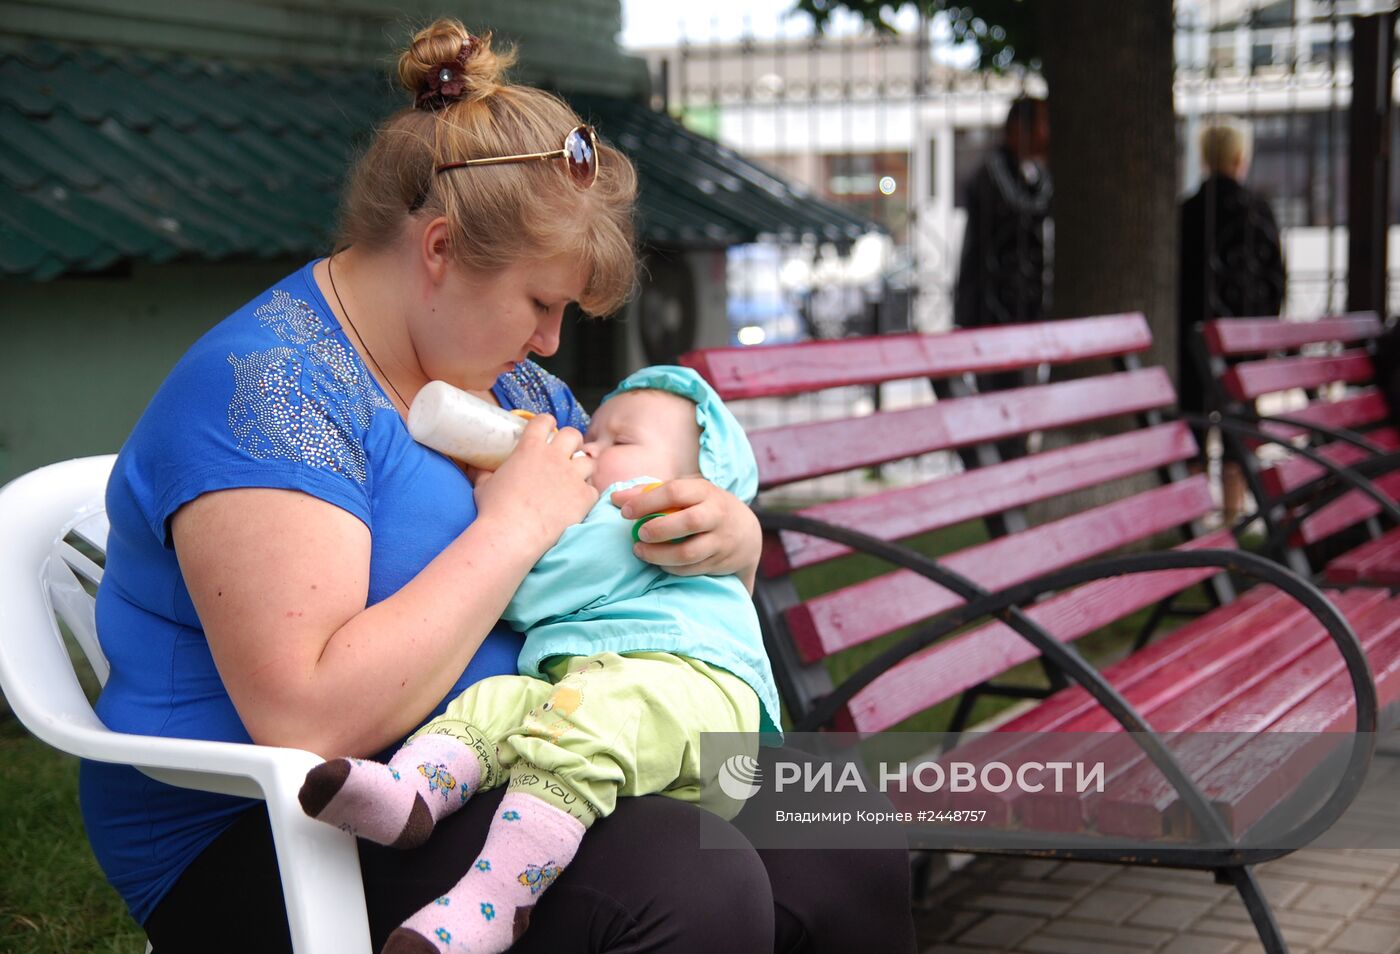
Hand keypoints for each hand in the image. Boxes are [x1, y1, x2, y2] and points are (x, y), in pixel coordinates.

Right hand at [475, 414, 596, 553]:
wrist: (512, 534)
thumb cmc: (494, 510)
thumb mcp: (484, 485)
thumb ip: (486, 473)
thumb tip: (478, 469)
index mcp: (530, 448)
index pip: (544, 421)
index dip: (547, 423)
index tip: (548, 428)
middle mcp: (554, 457)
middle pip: (573, 435)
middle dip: (573, 441)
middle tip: (569, 452)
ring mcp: (572, 476)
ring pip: (589, 460)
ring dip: (583, 467)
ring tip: (577, 477)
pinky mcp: (584, 497)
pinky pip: (593, 489)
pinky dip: (587, 494)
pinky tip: (579, 502)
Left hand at [611, 478, 760, 586]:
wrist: (746, 532)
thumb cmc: (704, 507)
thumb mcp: (686, 493)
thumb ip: (651, 493)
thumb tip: (616, 498)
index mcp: (705, 491)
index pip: (675, 492)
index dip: (647, 502)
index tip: (625, 512)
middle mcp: (716, 515)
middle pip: (689, 522)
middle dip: (659, 529)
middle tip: (638, 534)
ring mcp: (721, 540)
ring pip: (689, 552)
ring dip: (660, 555)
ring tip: (640, 552)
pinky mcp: (720, 562)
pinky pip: (692, 569)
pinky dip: (671, 568)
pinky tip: (658, 562)